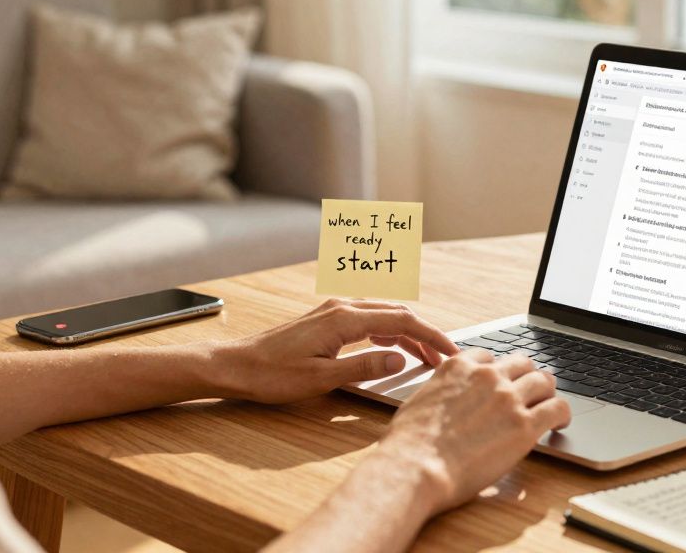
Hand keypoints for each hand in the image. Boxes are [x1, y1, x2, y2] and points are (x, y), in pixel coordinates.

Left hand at [208, 298, 458, 403]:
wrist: (235, 365)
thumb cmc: (272, 374)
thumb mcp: (321, 378)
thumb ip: (364, 367)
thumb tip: (400, 360)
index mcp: (344, 319)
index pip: (402, 321)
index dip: (431, 336)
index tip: (451, 352)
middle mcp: (341, 308)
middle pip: (397, 314)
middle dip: (424, 335)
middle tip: (444, 359)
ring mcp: (332, 312)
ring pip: (383, 316)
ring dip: (407, 335)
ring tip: (424, 359)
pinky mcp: (325, 321)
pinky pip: (367, 321)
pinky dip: (388, 333)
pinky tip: (392, 350)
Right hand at [371, 350, 572, 516]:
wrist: (415, 466)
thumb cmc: (408, 444)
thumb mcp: (418, 402)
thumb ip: (439, 393)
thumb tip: (442, 402)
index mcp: (459, 367)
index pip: (490, 357)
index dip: (498, 371)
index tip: (501, 382)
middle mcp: (487, 376)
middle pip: (522, 364)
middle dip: (527, 377)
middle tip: (531, 392)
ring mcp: (508, 398)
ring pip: (544, 381)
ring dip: (548, 392)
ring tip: (549, 406)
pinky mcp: (524, 425)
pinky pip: (557, 408)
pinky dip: (562, 413)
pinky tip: (560, 423)